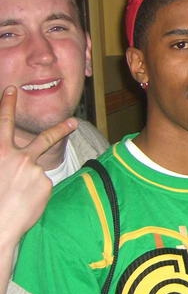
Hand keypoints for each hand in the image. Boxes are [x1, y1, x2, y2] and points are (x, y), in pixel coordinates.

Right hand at [0, 86, 75, 247]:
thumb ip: (4, 157)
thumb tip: (11, 156)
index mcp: (0, 151)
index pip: (4, 123)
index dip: (7, 105)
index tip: (11, 90)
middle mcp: (19, 157)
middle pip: (45, 139)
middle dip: (60, 129)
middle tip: (74, 122)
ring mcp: (34, 170)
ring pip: (39, 169)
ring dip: (38, 173)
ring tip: (38, 176)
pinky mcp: (45, 184)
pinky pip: (40, 186)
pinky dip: (33, 194)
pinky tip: (24, 203)